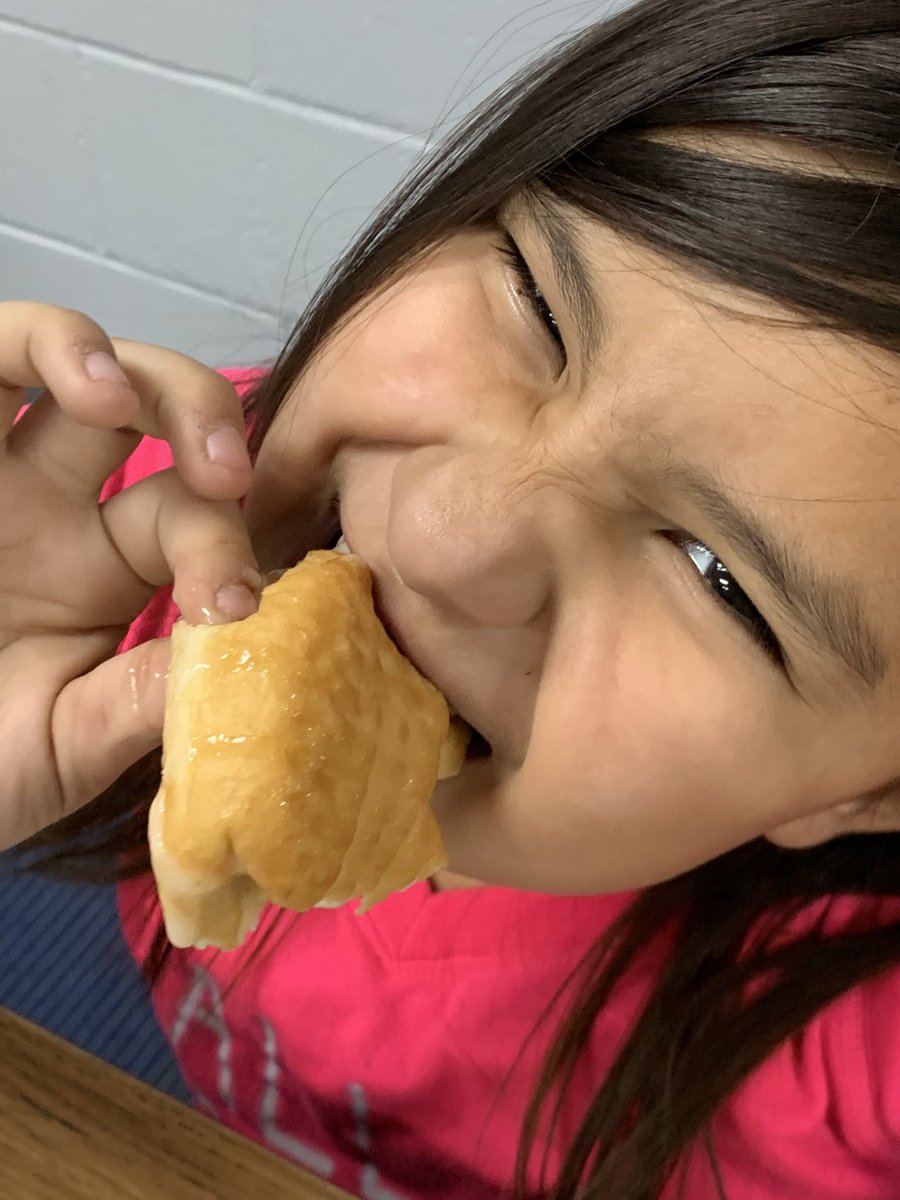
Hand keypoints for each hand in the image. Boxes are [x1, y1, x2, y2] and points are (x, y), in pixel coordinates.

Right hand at [0, 303, 259, 848]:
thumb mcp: (62, 747)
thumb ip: (141, 700)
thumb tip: (239, 650)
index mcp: (109, 567)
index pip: (192, 515)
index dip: (224, 544)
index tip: (234, 607)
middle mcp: (54, 501)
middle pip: (145, 406)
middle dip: (196, 414)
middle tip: (223, 471)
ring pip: (43, 351)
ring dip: (90, 353)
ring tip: (112, 397)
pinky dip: (13, 350)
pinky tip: (46, 383)